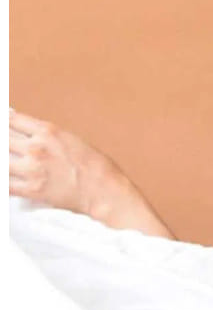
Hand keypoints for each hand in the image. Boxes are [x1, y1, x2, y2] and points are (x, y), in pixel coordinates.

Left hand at [9, 109, 174, 238]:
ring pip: (0, 161)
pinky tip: (7, 181)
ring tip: (10, 163)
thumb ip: (46, 135)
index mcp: (48, 131)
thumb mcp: (71, 140)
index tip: (4, 126)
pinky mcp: (31, 189)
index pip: (10, 119)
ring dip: (3, 161)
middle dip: (2, 142)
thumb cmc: (95, 166)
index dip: (3, 122)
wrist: (106, 190)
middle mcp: (37, 147)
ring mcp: (32, 168)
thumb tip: (26, 130)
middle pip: (1, 138)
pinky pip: (4, 184)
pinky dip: (3, 183)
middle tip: (8, 147)